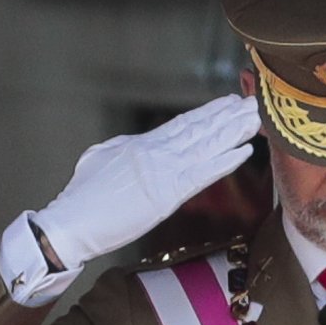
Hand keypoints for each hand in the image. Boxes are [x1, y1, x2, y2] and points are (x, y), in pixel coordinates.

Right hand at [29, 96, 258, 270]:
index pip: (181, 125)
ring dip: (234, 132)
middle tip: (254, 102)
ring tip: (256, 118)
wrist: (70, 222)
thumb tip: (137, 146)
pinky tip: (244, 151)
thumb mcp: (99, 159)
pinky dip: (225, 162)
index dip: (207, 113)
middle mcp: (156, 153)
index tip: (227, 103)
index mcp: (141, 145)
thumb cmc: (79, 198)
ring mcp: (163, 171)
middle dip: (228, 116)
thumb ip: (124, 150)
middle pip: (200, 130)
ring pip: (207, 146)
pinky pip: (204, 174)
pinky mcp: (168, 194)